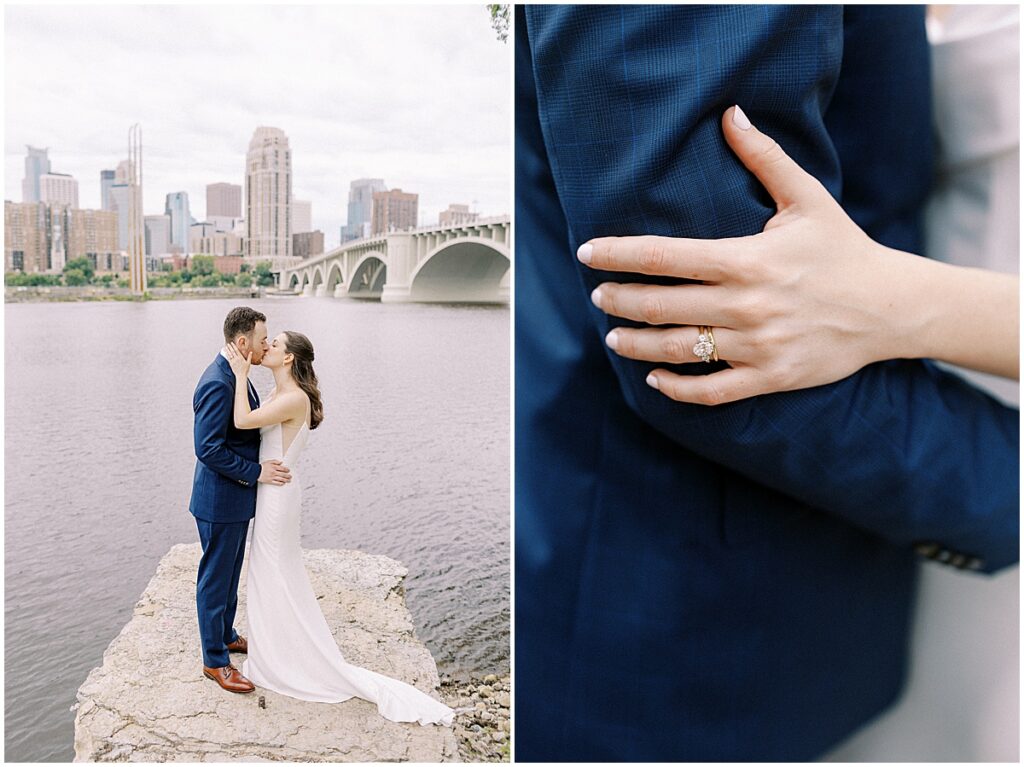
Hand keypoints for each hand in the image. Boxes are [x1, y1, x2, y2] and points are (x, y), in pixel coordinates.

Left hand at [224, 342, 251, 379]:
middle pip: (232, 351)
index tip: (232, 343)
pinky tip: (225, 352)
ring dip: (227, 350)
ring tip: (226, 346)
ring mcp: (233, 361)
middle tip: (228, 343)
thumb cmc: (245, 370)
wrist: (241, 375)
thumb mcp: (249, 363)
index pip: (236, 350)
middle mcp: (236, 359)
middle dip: (230, 347)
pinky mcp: (231, 364)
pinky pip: (228, 358)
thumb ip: (249, 357)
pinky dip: (226, 355)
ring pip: (229, 354)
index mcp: (241, 358)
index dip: (234, 346)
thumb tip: (251, 352)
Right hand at [258, 460, 291, 485]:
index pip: (282, 468)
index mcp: (274, 467)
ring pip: (281, 479)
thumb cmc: (262, 467)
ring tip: (289, 480)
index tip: (288, 470)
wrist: (256, 472)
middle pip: (283, 474)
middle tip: (290, 476)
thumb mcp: (269, 462)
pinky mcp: (270, 481)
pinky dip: (280, 483)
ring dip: (286, 480)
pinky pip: (276, 483)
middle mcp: (274, 472)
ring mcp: (272, 477)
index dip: (286, 470)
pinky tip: (283, 483)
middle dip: (288, 476)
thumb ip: (275, 461)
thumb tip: (281, 462)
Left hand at [580, 105, 927, 405]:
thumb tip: (731, 114)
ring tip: (612, 335)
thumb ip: (764, 159)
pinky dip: (676, 388)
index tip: (588, 253)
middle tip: (597, 295)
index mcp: (747, 259)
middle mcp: (747, 304)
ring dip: (635, 344)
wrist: (892, 307)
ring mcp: (758, 345)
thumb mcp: (806, 198)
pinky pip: (711, 391)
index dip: (618, 255)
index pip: (664, 256)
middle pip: (661, 305)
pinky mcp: (770, 377)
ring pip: (677, 349)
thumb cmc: (843, 249)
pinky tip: (653, 377)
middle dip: (619, 300)